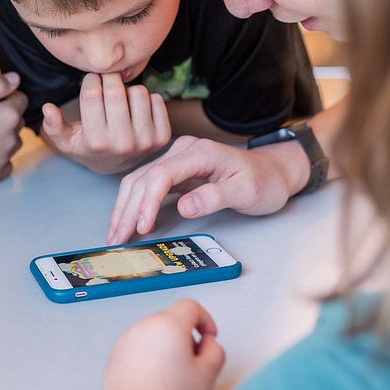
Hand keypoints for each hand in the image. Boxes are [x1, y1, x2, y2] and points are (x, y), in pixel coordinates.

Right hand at [0, 72, 27, 185]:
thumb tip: (16, 79)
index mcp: (9, 116)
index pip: (21, 99)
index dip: (5, 96)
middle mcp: (12, 139)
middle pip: (17, 121)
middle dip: (4, 117)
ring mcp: (4, 159)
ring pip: (12, 142)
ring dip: (2, 137)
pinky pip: (4, 162)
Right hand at [40, 73, 170, 173]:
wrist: (116, 166)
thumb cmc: (87, 146)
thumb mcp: (66, 140)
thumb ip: (53, 126)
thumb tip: (48, 108)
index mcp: (96, 141)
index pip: (91, 94)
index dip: (90, 80)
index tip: (91, 81)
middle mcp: (122, 143)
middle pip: (115, 90)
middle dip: (108, 79)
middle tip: (107, 82)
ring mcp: (145, 141)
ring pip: (138, 92)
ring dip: (128, 89)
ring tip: (121, 99)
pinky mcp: (162, 137)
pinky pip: (157, 99)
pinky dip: (146, 98)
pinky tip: (136, 108)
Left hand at [94, 300, 224, 389]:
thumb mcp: (208, 374)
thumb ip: (215, 348)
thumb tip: (207, 341)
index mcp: (168, 325)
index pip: (190, 306)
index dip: (205, 320)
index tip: (209, 338)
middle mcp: (144, 327)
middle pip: (171, 320)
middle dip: (185, 336)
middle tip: (192, 364)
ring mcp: (126, 341)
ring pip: (153, 335)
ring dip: (166, 347)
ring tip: (172, 378)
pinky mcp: (115, 357)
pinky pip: (138, 348)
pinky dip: (148, 358)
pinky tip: (154, 383)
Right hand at [107, 135, 307, 243]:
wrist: (274, 171)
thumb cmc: (264, 182)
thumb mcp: (246, 191)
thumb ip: (215, 197)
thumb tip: (184, 207)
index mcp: (200, 152)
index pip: (162, 174)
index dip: (148, 202)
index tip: (143, 227)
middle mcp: (183, 151)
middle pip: (144, 178)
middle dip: (127, 209)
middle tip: (117, 239)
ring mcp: (177, 160)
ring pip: (140, 181)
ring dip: (124, 208)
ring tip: (115, 234)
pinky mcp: (175, 171)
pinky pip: (148, 186)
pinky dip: (134, 204)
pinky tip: (128, 221)